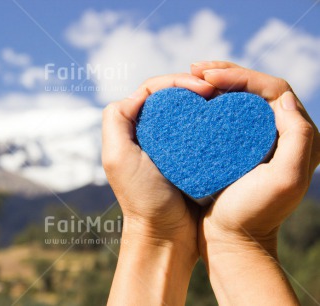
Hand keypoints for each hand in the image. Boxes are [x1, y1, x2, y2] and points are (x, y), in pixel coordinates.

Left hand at [103, 74, 214, 304]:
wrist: (166, 234)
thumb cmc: (142, 197)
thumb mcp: (118, 158)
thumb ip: (117, 120)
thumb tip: (138, 94)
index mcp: (132, 127)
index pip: (154, 90)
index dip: (178, 82)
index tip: (204, 87)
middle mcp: (150, 132)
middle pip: (172, 96)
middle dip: (194, 86)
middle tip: (217, 90)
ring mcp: (171, 144)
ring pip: (188, 110)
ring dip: (205, 101)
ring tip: (224, 100)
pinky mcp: (191, 157)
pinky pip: (201, 131)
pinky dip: (211, 121)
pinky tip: (225, 120)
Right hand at [191, 61, 319, 304]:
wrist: (233, 239)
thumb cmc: (254, 213)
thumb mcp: (284, 179)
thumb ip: (297, 136)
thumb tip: (282, 98)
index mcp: (297, 135)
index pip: (273, 89)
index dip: (242, 75)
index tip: (209, 76)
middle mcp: (280, 132)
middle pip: (256, 88)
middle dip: (227, 71)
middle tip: (197, 67)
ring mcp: (257, 139)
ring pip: (240, 97)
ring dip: (218, 80)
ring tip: (193, 75)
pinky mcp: (237, 147)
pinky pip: (226, 113)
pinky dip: (210, 99)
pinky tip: (193, 98)